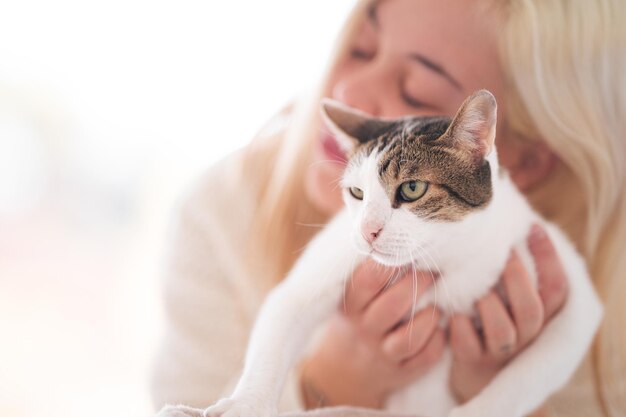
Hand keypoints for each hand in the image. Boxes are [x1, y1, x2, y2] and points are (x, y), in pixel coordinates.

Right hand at [300, 259, 444, 408]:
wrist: (342, 370)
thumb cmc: (355, 316)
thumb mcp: (350, 295)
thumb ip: (366, 267)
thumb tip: (385, 225)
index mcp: (351, 305)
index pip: (369, 280)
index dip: (392, 262)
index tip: (410, 248)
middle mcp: (364, 329)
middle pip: (393, 305)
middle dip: (419, 283)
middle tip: (434, 269)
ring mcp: (381, 353)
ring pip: (410, 337)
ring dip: (430, 317)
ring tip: (439, 304)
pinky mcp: (399, 372)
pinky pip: (424, 358)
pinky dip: (437, 342)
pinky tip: (440, 329)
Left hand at [449, 224, 568, 403]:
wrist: (478, 375)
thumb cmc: (492, 321)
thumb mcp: (510, 300)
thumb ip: (513, 271)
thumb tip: (505, 222)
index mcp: (540, 315)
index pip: (556, 287)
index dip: (548, 257)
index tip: (532, 227)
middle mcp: (526, 334)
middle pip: (531, 309)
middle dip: (516, 280)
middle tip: (502, 256)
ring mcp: (500, 349)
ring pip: (501, 330)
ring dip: (487, 305)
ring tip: (475, 291)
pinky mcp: (473, 360)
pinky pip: (467, 343)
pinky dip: (458, 326)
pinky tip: (452, 314)